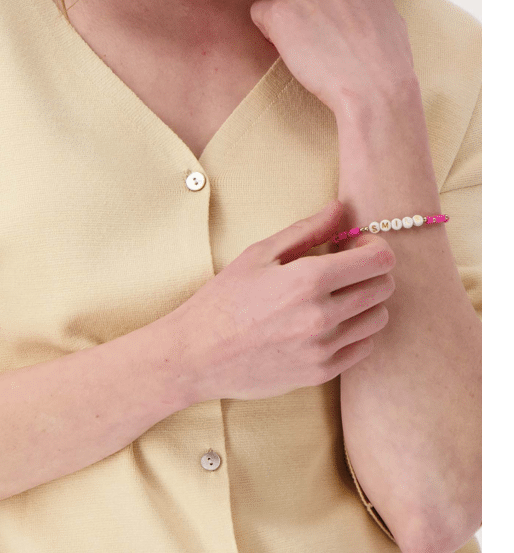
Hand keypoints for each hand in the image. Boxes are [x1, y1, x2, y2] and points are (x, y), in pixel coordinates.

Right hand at [163, 200, 395, 403]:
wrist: (198, 353)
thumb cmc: (225, 298)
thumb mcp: (260, 253)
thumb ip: (306, 230)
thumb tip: (339, 209)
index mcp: (308, 279)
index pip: (379, 260)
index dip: (374, 247)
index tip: (355, 245)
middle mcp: (322, 316)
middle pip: (384, 288)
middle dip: (372, 271)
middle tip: (345, 267)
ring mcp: (324, 349)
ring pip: (378, 319)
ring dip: (367, 301)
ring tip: (337, 294)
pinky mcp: (321, 374)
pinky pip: (364, 347)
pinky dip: (356, 330)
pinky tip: (331, 320)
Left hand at [249, 0, 416, 115]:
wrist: (376, 87)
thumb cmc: (386, 56)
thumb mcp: (383, 5)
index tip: (333, 16)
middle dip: (305, 7)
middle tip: (323, 37)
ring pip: (280, 2)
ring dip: (290, 23)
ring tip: (316, 50)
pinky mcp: (278, 12)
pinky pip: (259, 14)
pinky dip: (270, 33)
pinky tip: (293, 51)